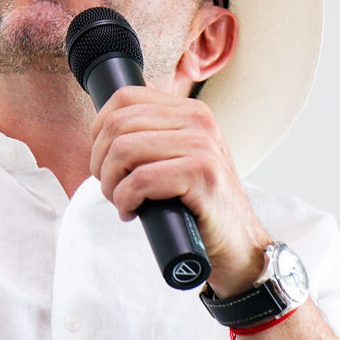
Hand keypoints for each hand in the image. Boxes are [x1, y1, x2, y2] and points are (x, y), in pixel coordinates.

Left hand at [87, 87, 272, 297]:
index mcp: (190, 110)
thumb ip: (155, 134)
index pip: (126, 97)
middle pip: (118, 125)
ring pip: (124, 151)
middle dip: (100, 160)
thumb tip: (111, 120)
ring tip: (122, 201)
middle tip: (110, 187)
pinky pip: (140, 180)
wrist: (239, 242)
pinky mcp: (201, 175)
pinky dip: (125, 200)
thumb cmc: (200, 203)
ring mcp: (202, 146)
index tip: (103, 158)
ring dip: (110, 183)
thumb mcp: (180, 157)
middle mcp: (198, 120)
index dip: (100, 127)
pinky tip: (132, 212)